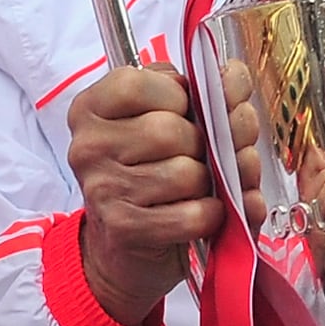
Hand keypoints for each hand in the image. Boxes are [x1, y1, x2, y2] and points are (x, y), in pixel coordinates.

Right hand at [66, 62, 256, 325]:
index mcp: (92, 107)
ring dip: (209, 181)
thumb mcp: (168, 119)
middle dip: (205, 142)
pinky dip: (211, 214)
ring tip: (202, 185)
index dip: (180, 96)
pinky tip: (206, 213)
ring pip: (186, 173)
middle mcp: (88, 146)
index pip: (143, 83)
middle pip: (171, 129)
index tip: (184, 112)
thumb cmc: (151, 170)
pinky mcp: (125, 229)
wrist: (125, 249)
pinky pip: (191, 213)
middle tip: (205, 155)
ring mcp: (102, 190)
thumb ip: (203, 91)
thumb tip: (236, 76)